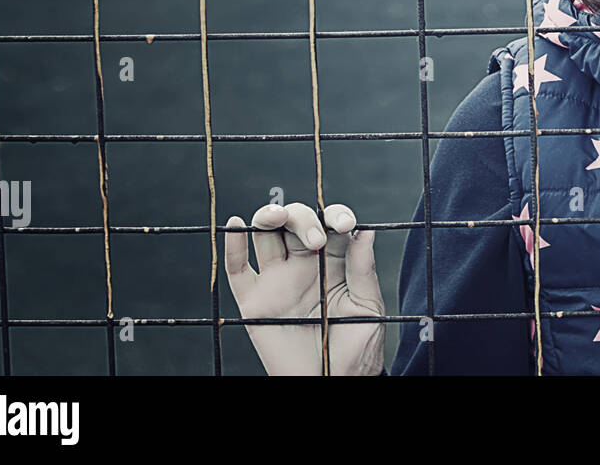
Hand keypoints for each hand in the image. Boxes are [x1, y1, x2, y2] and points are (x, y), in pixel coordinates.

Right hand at [224, 201, 385, 375]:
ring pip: (265, 234)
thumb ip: (363, 270)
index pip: (330, 224)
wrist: (331, 383)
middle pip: (295, 221)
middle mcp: (304, 264)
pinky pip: (237, 269)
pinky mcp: (254, 301)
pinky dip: (232, 244)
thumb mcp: (367, 308)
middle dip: (303, 219)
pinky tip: (234, 224)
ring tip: (276, 217)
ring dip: (267, 216)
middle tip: (316, 241)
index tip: (344, 225)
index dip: (335, 215)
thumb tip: (366, 231)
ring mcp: (278, 280)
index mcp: (335, 261)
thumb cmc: (356, 349)